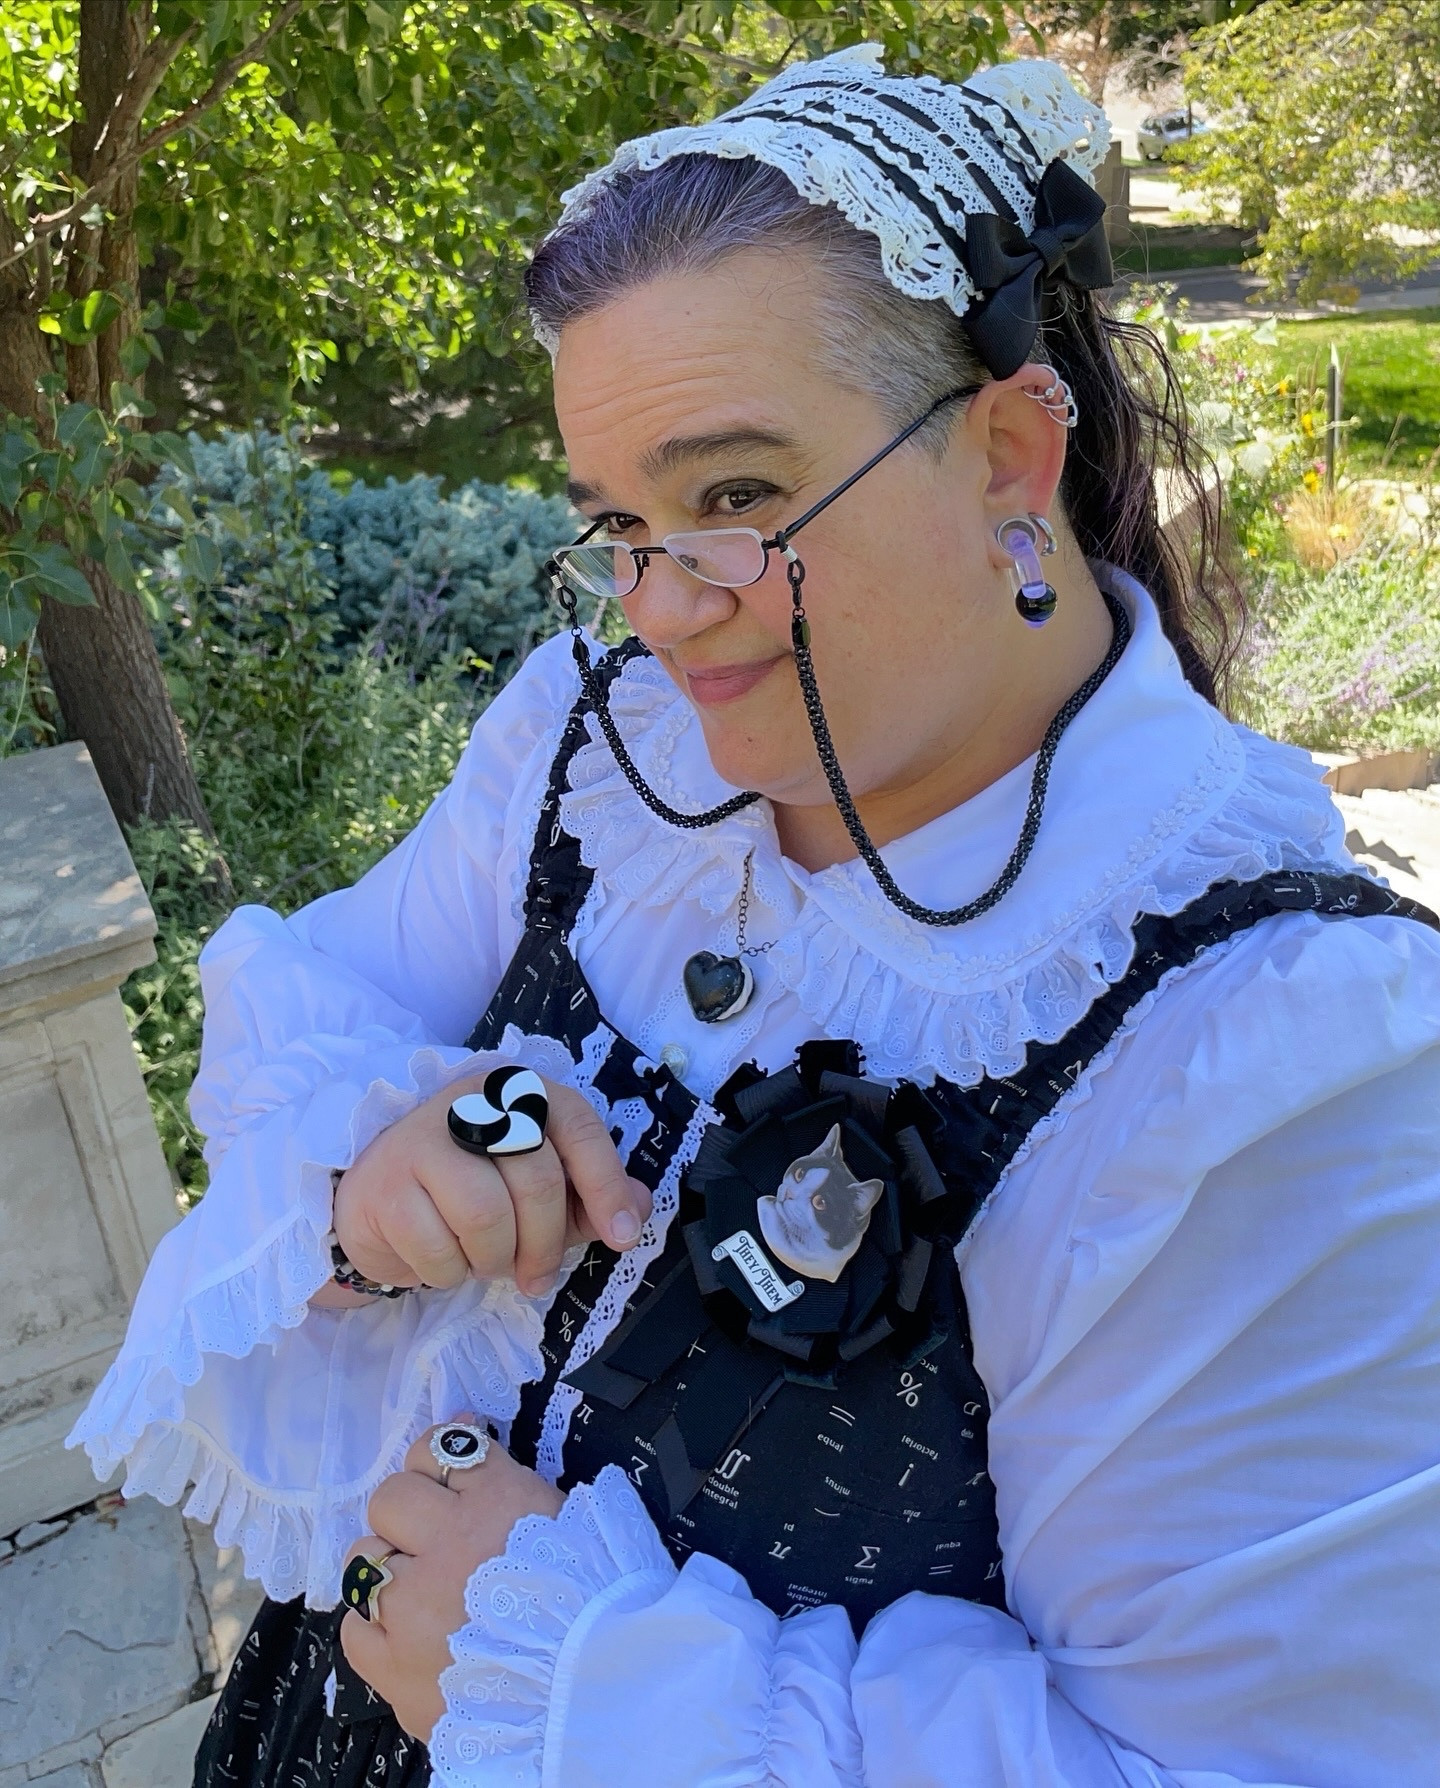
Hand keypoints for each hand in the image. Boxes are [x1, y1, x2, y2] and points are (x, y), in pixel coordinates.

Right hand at [333, 1071, 649, 1295]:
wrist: (377, 1201)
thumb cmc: (468, 1189)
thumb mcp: (538, 1188)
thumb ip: (589, 1194)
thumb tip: (641, 1207)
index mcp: (519, 1093)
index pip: (577, 1127)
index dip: (606, 1185)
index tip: (623, 1236)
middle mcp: (471, 1103)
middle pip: (537, 1180)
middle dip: (545, 1244)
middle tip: (536, 1275)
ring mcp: (421, 1139)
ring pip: (487, 1216)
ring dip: (494, 1260)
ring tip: (484, 1261)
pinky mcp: (384, 1185)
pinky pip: (437, 1248)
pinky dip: (449, 1273)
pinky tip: (443, 1261)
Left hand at [340, 1420, 565, 1739]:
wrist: (594, 1693)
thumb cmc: (598, 1596)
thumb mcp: (576, 1517)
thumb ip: (516, 1479)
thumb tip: (472, 1437)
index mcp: (496, 1502)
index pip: (438, 1449)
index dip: (441, 1463)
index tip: (450, 1479)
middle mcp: (445, 1546)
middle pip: (390, 1498)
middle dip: (411, 1513)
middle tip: (436, 1537)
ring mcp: (412, 1609)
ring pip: (363, 1560)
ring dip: (389, 1569)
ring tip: (421, 1590)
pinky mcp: (394, 1668)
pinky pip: (354, 1630)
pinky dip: (375, 1627)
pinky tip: (405, 1633)